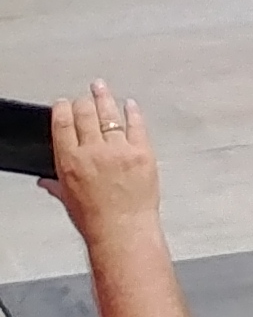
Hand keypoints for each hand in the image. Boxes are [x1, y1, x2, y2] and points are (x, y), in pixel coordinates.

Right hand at [41, 84, 160, 240]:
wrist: (123, 230)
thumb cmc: (95, 220)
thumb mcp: (68, 200)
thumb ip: (56, 185)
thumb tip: (46, 181)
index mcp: (70, 162)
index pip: (62, 125)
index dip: (62, 110)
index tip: (63, 103)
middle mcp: (93, 152)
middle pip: (86, 115)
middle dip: (83, 102)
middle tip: (84, 95)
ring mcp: (119, 150)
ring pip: (110, 115)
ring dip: (104, 98)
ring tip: (100, 87)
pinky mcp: (142, 152)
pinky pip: (136, 126)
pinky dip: (133, 113)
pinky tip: (130, 104)